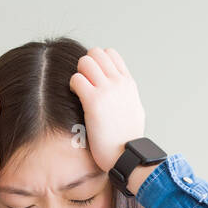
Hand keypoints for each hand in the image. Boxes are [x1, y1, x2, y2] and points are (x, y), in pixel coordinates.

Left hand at [69, 47, 145, 173]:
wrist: (127, 155)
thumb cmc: (128, 139)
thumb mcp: (134, 110)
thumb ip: (126, 96)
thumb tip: (121, 92)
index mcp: (128, 83)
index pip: (110, 54)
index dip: (98, 62)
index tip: (94, 78)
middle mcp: (118, 82)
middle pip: (95, 53)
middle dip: (86, 65)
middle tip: (84, 83)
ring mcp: (107, 90)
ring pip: (84, 61)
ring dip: (78, 74)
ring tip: (79, 90)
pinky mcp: (93, 101)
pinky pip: (76, 79)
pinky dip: (72, 85)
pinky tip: (75, 97)